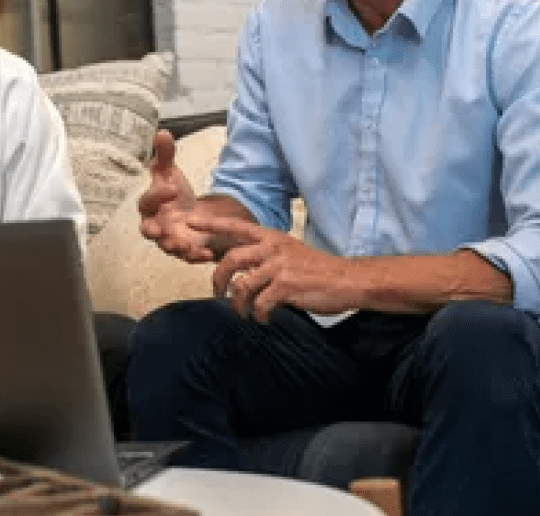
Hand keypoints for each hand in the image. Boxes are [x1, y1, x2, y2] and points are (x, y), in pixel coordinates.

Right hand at [137, 130, 215, 262]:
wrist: (190, 214)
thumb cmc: (175, 194)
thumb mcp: (172, 173)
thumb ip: (166, 155)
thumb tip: (162, 132)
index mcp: (150, 206)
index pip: (146, 202)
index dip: (156, 195)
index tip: (173, 188)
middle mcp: (156, 225)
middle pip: (147, 230)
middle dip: (153, 232)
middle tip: (161, 230)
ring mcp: (169, 240)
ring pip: (167, 247)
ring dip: (174, 246)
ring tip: (184, 245)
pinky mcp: (184, 252)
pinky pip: (188, 258)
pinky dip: (197, 256)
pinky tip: (208, 254)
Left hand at [188, 215, 360, 321]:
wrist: (348, 279)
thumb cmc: (318, 270)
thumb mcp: (290, 253)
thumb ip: (266, 257)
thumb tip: (242, 274)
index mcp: (272, 238)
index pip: (236, 226)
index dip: (212, 223)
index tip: (190, 220)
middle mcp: (272, 248)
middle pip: (231, 259)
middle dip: (217, 279)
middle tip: (217, 293)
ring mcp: (279, 266)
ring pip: (242, 285)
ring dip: (238, 304)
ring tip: (243, 313)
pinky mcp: (286, 286)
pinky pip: (260, 303)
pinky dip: (258, 314)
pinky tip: (263, 318)